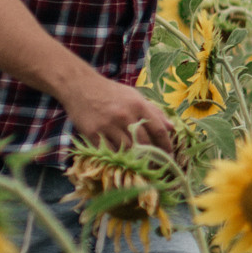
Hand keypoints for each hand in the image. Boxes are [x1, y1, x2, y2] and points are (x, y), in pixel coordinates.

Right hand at [63, 74, 179, 155]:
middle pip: (144, 143)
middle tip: (157, 166)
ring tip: (141, 165)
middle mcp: (124, 115)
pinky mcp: (93, 133)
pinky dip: (116, 157)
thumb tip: (172, 127)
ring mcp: (108, 125)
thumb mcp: (134, 96)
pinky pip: (109, 151)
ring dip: (135, 159)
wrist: (79, 86)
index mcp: (138, 105)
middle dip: (153, 157)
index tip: (170, 155)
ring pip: (127, 150)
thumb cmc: (111, 92)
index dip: (166, 145)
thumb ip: (154, 111)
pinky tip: (121, 160)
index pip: (158, 129)